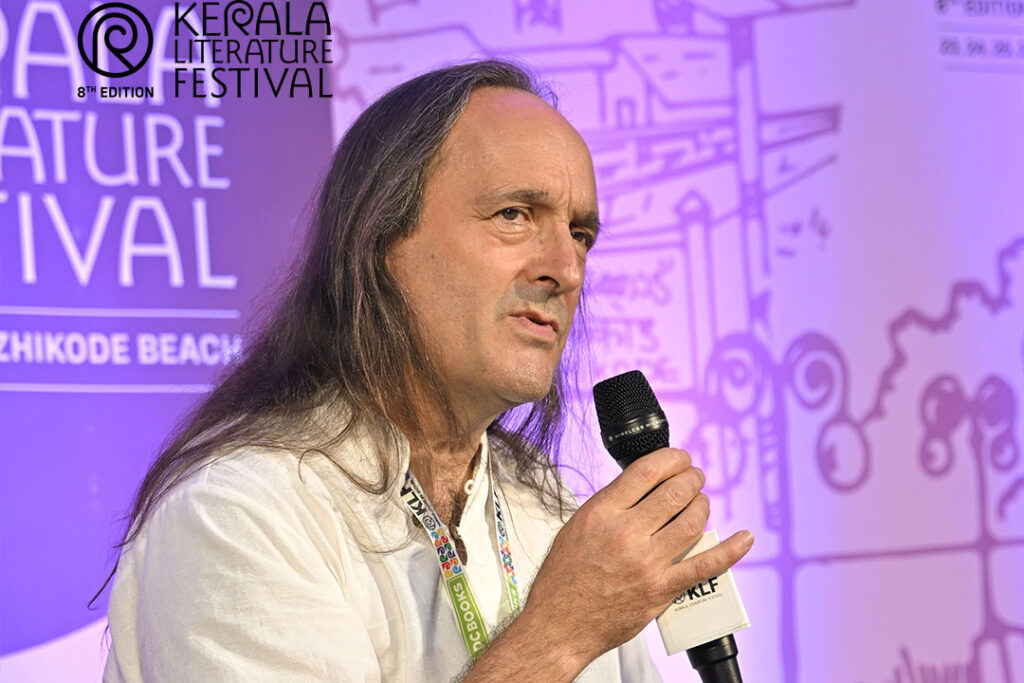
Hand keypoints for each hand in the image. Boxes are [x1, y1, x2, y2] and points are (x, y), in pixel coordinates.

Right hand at [518, 448, 753, 672]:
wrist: (560, 623)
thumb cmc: (564, 578)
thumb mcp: (578, 526)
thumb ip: (611, 505)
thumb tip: (642, 486)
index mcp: (602, 513)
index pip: (647, 471)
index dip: (672, 458)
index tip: (680, 457)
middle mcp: (626, 534)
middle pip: (675, 492)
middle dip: (692, 479)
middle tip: (694, 477)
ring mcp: (647, 563)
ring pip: (692, 522)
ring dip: (703, 506)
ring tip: (701, 502)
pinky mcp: (662, 589)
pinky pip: (705, 565)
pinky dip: (730, 550)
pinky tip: (743, 538)